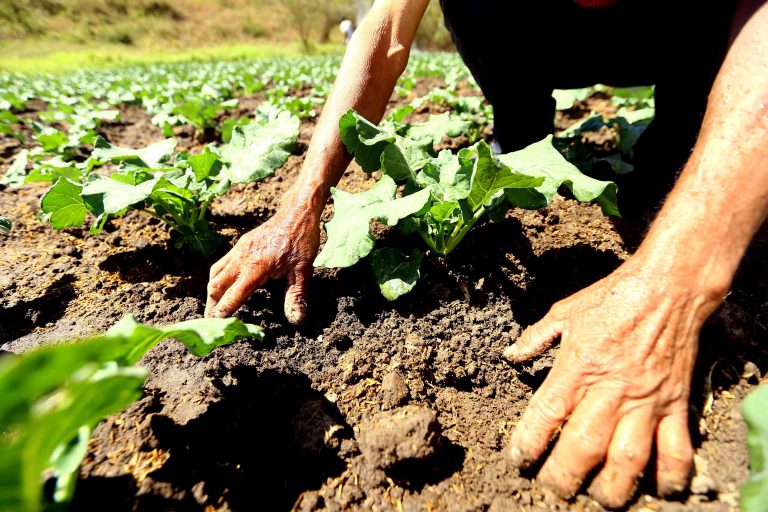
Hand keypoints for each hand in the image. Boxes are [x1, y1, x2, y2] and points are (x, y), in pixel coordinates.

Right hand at [205, 203, 320, 323]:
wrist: (297, 212)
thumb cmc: (302, 241)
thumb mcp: (303, 271)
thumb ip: (296, 296)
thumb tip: (296, 319)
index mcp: (256, 267)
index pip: (233, 295)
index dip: (223, 311)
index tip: (217, 325)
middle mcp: (242, 258)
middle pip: (216, 285)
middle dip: (212, 305)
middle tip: (211, 321)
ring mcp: (239, 249)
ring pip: (215, 273)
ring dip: (212, 291)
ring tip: (214, 307)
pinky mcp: (240, 244)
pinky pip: (221, 263)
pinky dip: (217, 278)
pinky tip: (223, 285)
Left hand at [503, 257, 724, 507]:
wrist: (669, 286)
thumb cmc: (612, 297)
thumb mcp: (564, 311)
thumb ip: (535, 338)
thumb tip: (510, 356)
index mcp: (576, 367)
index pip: (545, 416)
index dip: (527, 445)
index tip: (519, 461)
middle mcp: (609, 390)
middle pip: (582, 448)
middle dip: (563, 478)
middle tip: (553, 490)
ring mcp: (645, 401)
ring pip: (627, 460)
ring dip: (611, 488)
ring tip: (599, 498)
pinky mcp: (675, 405)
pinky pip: (677, 451)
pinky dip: (670, 478)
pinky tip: (658, 491)